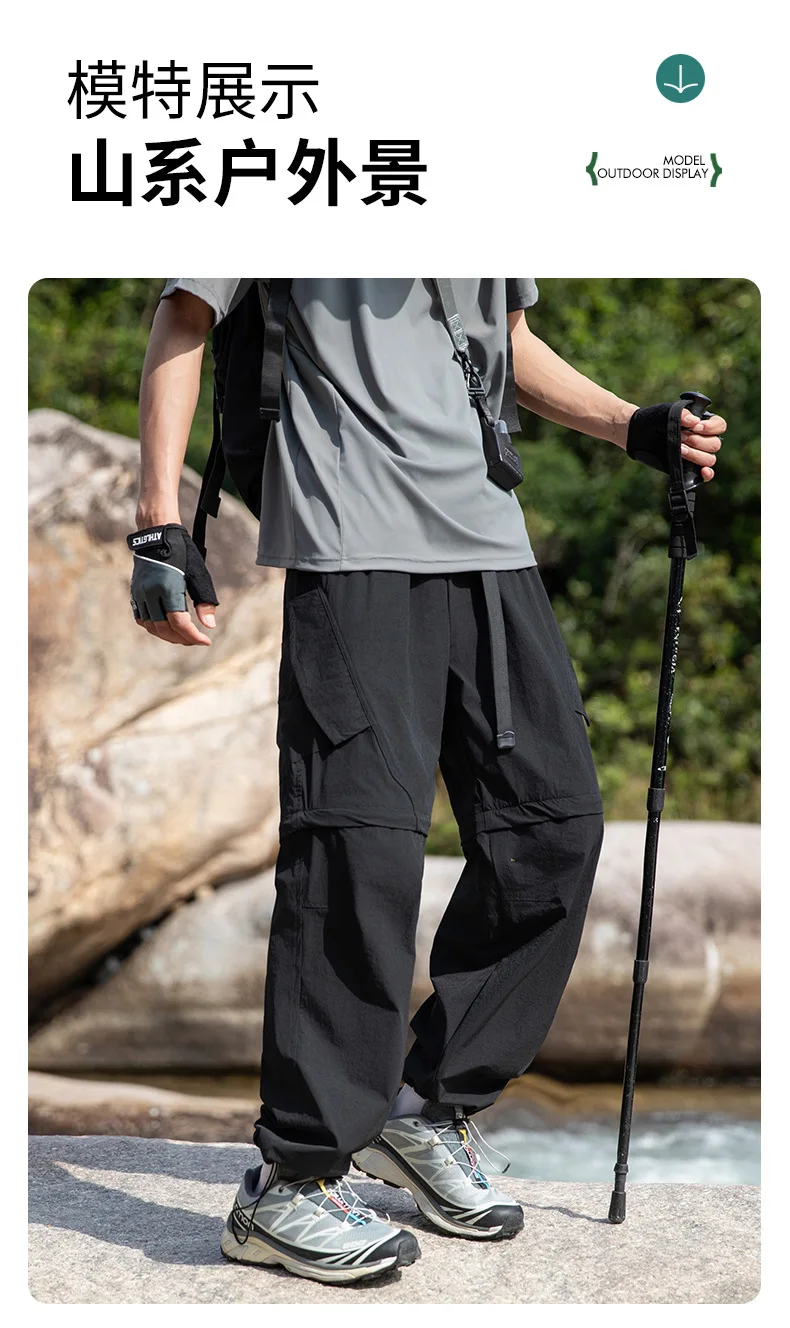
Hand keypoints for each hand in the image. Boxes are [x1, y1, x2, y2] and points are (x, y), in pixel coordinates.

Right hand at [128, 524, 218, 646]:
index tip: (206, 641)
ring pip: (151, 626)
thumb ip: (204, 600)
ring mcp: (140, 593)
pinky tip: (166, 627)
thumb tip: (210, 626)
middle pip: (164, 628)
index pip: (179, 623)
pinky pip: (141, 618)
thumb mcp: (198, 573)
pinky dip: (154, 627)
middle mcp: (150, 593)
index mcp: (168, 587)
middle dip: (182, 638)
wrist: (156, 534)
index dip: (193, 636)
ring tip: (183, 636)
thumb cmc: (181, 551)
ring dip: (168, 636)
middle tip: (196, 640)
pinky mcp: (135, 592)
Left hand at [626, 401, 726, 480]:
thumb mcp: (666, 412)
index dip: (711, 427)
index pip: (720, 426)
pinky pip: (706, 474)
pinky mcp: (689, 468)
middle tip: (680, 437)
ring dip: (695, 455)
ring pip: (709, 459)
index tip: (696, 427)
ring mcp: (697, 454)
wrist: (638, 434)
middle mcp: (703, 439)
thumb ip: (681, 414)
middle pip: (715, 444)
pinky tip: (702, 471)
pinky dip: (707, 474)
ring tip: (679, 449)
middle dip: (697, 441)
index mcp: (703, 424)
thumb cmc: (654, 420)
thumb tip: (694, 422)